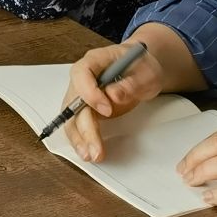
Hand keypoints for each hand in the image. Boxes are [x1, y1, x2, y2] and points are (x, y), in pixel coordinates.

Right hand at [61, 39, 170, 161]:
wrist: (140, 70)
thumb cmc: (142, 67)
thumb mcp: (145, 71)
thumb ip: (130, 82)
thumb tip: (113, 95)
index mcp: (94, 61)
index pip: (81, 74)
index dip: (90, 93)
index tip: (107, 110)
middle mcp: (82, 78)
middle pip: (74, 102)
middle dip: (85, 127)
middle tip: (96, 149)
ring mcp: (81, 94)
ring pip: (71, 117)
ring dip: (79, 137)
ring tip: (90, 156)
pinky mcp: (86, 109)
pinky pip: (77, 124)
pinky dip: (81, 139)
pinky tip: (87, 151)